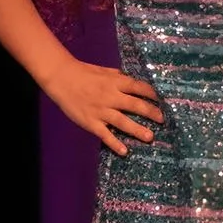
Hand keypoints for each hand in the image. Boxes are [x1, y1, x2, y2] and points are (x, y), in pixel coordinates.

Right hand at [46, 60, 162, 153]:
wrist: (61, 78)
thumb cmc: (83, 72)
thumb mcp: (104, 71)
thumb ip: (118, 77)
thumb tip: (132, 81)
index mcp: (115, 82)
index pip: (139, 87)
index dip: (151, 94)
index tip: (160, 100)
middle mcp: (111, 97)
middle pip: (135, 105)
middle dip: (151, 112)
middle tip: (162, 119)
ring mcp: (101, 111)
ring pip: (123, 122)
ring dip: (138, 130)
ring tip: (150, 137)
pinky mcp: (91, 122)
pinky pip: (105, 134)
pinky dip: (114, 143)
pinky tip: (124, 151)